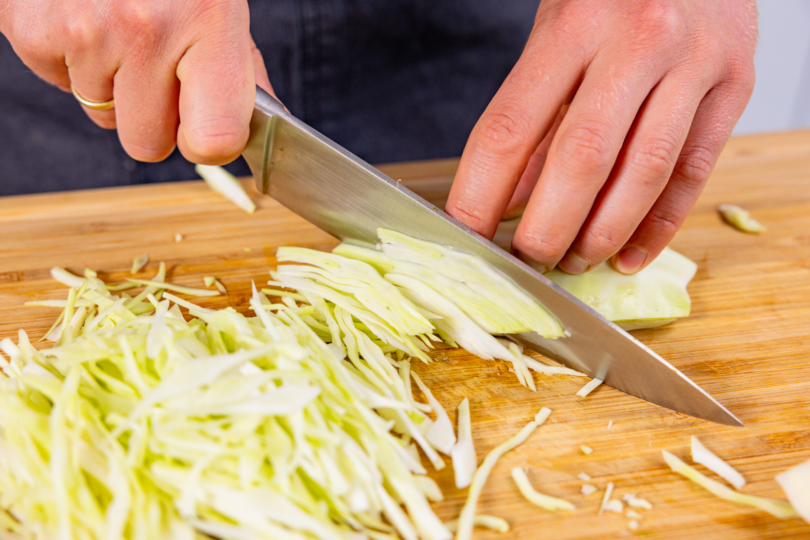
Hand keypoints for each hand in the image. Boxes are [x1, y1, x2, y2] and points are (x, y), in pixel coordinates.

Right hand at [0, 0, 273, 164]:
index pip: (214, 140)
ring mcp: (86, 29)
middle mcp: (147, 28)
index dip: (207, 143)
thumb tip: (252, 132)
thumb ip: (240, 74)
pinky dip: (72, 63)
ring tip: (119, 31)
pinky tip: (86, 20)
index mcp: (207, 22)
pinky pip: (61, 86)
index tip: (203, 127)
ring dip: (112, 86)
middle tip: (156, 67)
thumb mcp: (221, 7)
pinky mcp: (34, 29)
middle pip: (147, 146)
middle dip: (153, 119)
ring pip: (103, 118)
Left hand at [447, 0, 756, 273]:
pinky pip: (693, 173)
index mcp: (573, 26)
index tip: (466, 236)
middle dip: (547, 229)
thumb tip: (512, 201)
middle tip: (527, 261)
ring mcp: (694, 63)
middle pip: (582, 160)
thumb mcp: (555, 35)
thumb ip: (536, 116)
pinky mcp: (735, 84)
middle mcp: (637, 41)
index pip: (510, 128)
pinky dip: (658, 227)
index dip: (481, 194)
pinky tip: (628, 256)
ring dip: (602, 235)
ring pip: (644, 175)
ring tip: (573, 263)